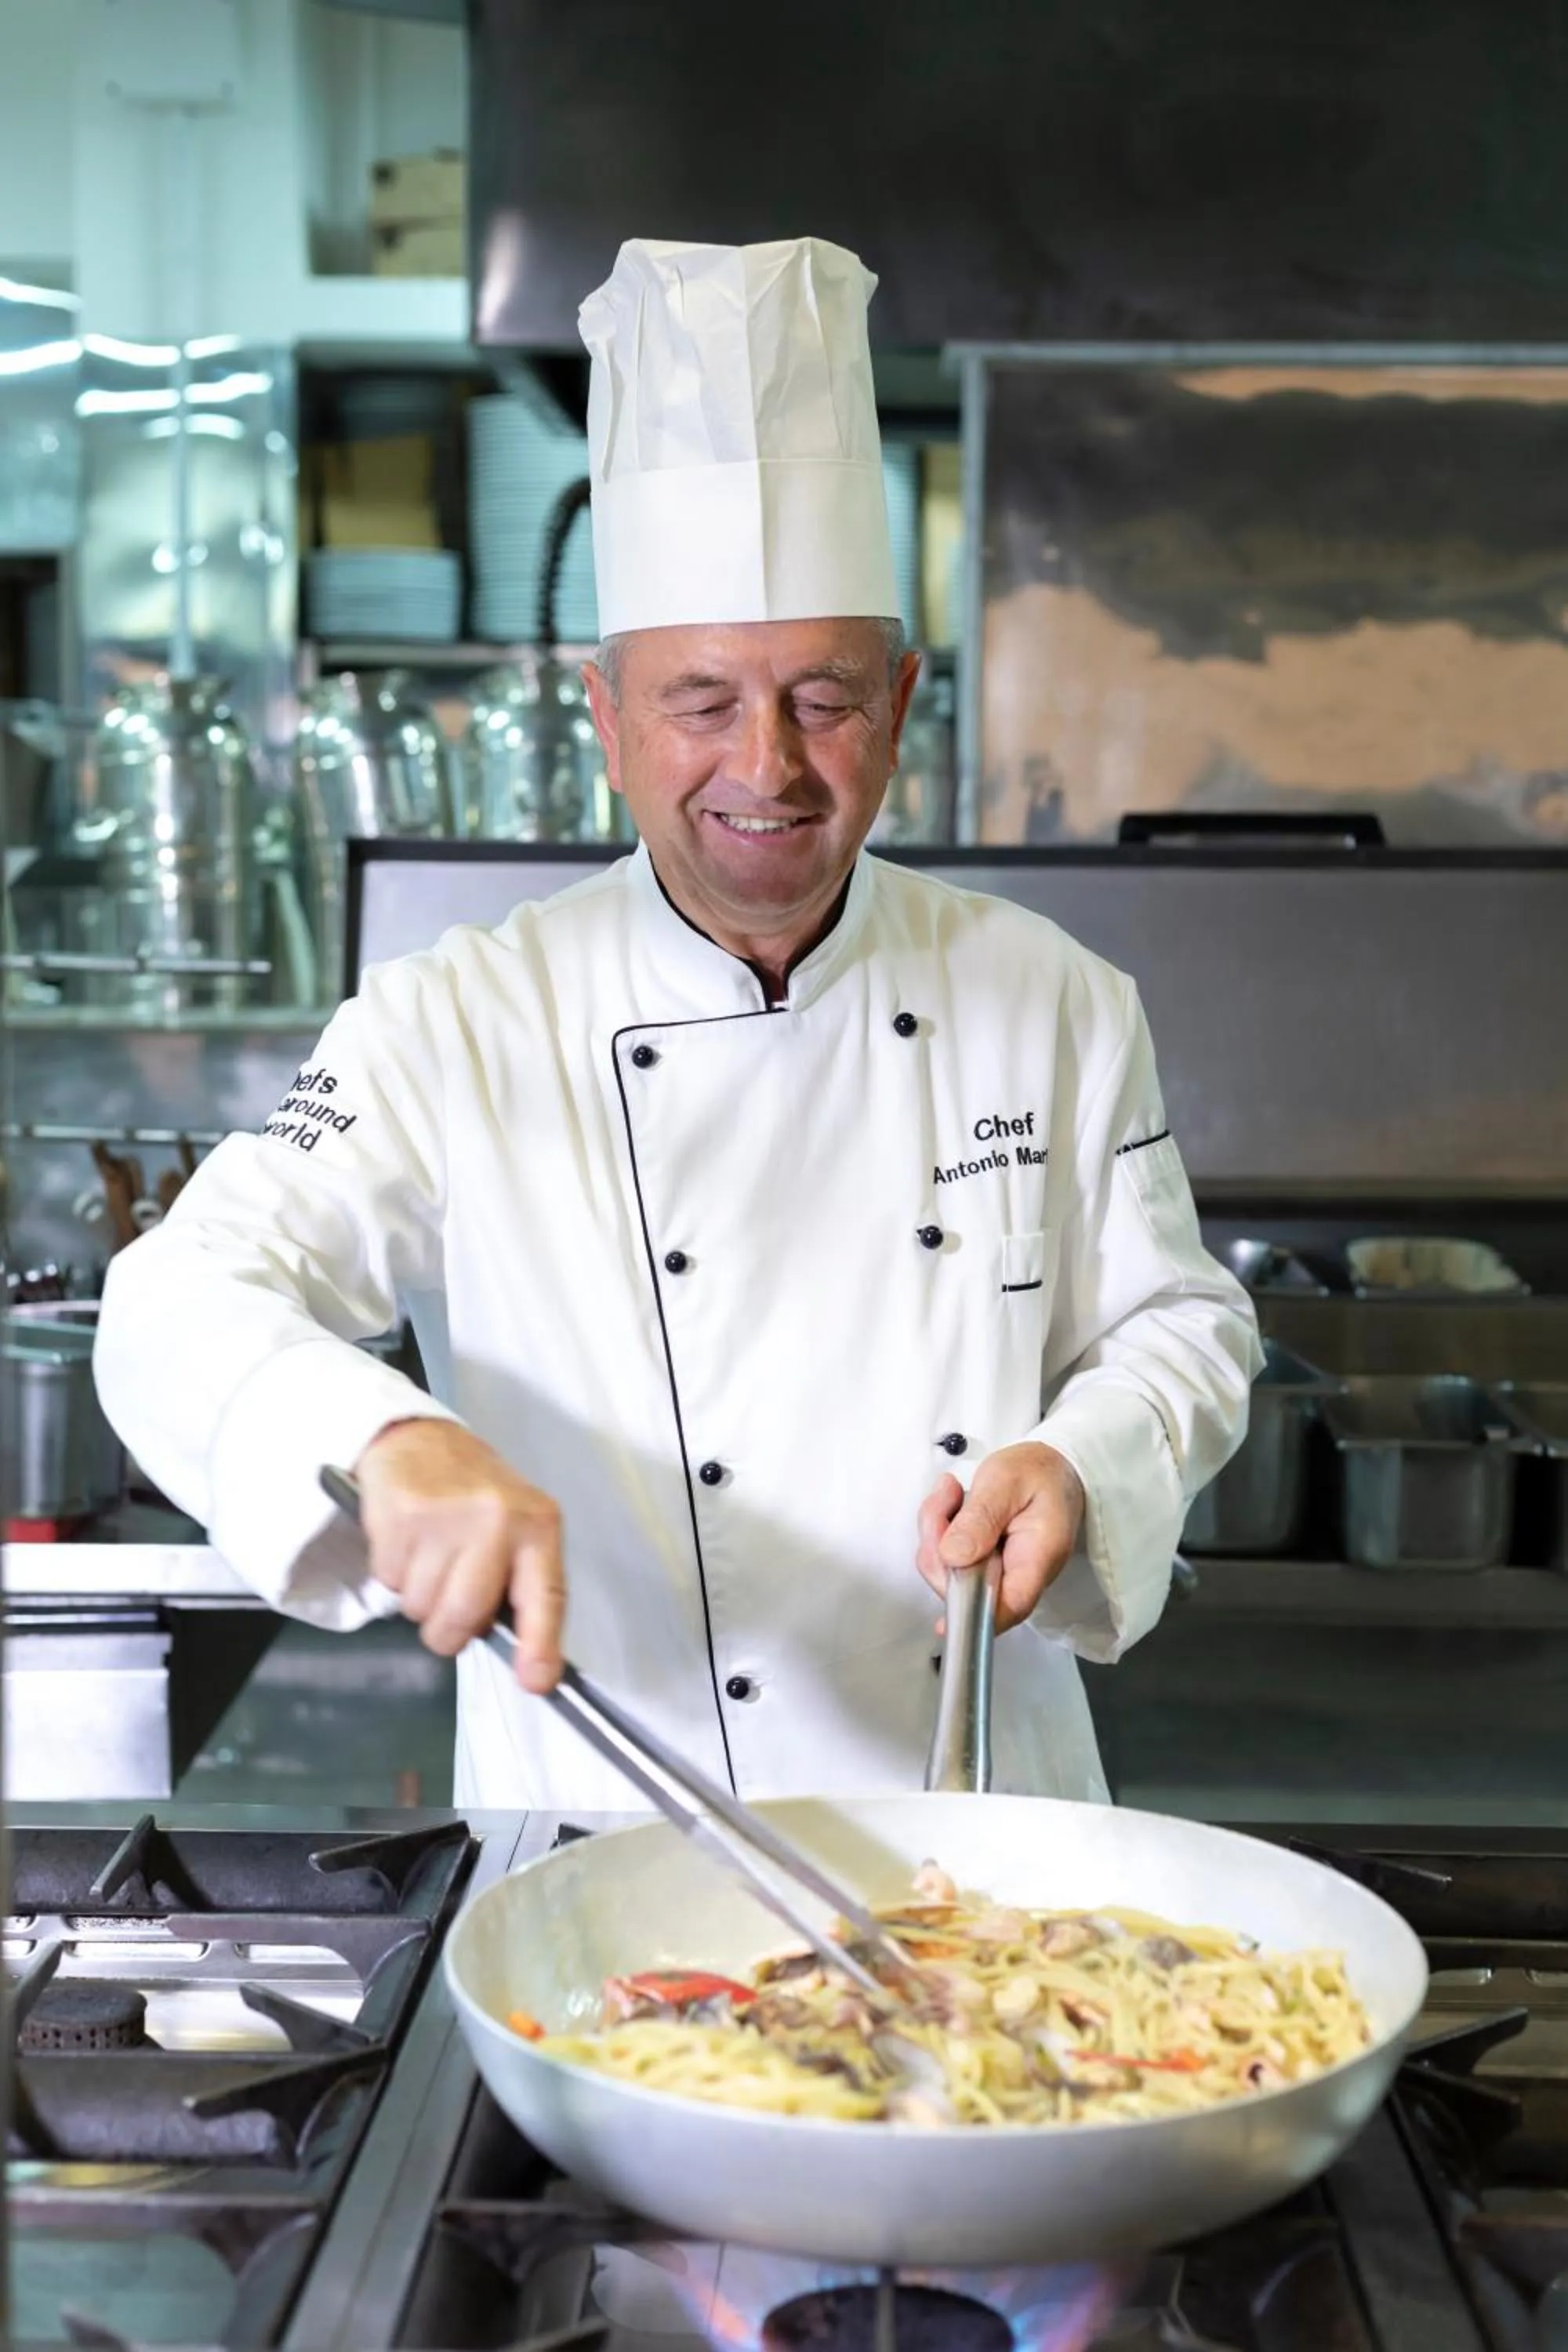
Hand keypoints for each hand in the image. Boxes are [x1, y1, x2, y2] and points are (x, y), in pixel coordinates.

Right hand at [352, 1420, 564, 1691]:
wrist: (417, 1437)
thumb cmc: (472, 1493)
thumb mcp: (513, 1527)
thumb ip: (518, 1584)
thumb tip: (525, 1662)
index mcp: (537, 1525)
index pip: (545, 1595)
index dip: (540, 1645)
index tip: (535, 1681)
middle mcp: (497, 1519)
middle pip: (465, 1614)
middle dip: (447, 1631)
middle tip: (444, 1610)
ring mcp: (448, 1516)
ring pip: (420, 1607)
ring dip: (417, 1599)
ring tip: (427, 1558)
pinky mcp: (402, 1514)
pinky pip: (389, 1581)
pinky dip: (392, 1573)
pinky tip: (405, 1541)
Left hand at [916, 1442, 1085, 1632]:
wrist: (1052, 1465)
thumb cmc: (1038, 1472)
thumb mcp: (1007, 1481)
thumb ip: (981, 1518)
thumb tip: (954, 1556)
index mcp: (1038, 1557)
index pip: (1010, 1605)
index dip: (975, 1618)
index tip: (943, 1624)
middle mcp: (1019, 1573)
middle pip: (968, 1591)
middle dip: (938, 1549)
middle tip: (945, 1499)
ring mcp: (1000, 1571)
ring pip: (950, 1573)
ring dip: (935, 1532)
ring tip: (950, 1492)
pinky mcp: (983, 1563)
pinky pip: (949, 1559)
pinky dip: (939, 1530)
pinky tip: (951, 1501)